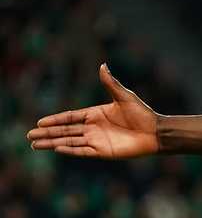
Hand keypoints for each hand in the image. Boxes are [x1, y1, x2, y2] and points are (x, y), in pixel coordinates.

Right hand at [27, 64, 158, 157]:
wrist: (156, 132)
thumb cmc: (142, 114)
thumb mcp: (124, 96)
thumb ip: (110, 83)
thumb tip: (103, 65)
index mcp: (95, 114)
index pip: (69, 117)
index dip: (54, 120)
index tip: (39, 122)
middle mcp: (93, 128)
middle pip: (65, 131)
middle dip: (47, 133)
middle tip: (29, 136)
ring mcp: (97, 140)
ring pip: (70, 142)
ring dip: (53, 143)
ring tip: (36, 145)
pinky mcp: (103, 151)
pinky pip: (82, 151)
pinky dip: (70, 150)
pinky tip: (57, 149)